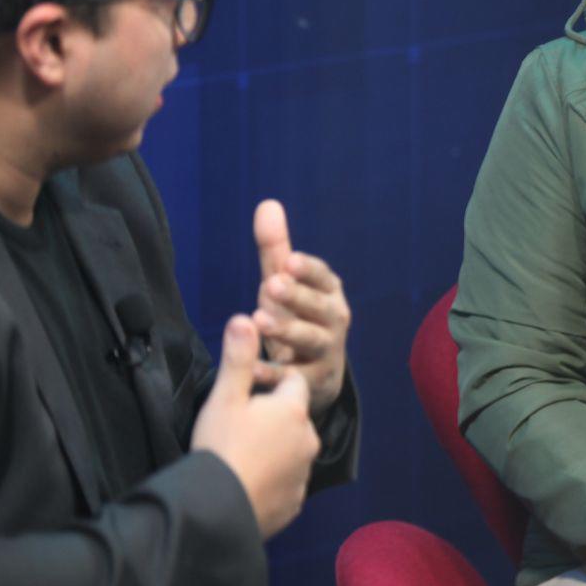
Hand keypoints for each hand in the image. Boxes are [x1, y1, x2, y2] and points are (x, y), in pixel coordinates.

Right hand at [190, 315, 319, 538]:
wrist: (216, 510)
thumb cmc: (220, 447)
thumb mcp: (225, 398)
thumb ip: (238, 358)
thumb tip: (244, 317)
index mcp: (293, 410)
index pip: (293, 382)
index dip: (271, 382)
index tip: (250, 391)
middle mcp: (308, 440)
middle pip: (294, 418)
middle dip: (273, 418)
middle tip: (239, 426)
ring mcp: (303, 474)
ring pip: (292, 451)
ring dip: (274, 450)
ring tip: (241, 455)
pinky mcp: (295, 503)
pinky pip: (286, 483)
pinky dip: (272, 481)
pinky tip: (247, 482)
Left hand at [252, 199, 350, 418]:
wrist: (314, 374)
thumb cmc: (296, 316)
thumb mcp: (285, 283)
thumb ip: (276, 248)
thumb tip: (267, 204)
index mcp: (329, 292)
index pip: (323, 278)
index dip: (309, 270)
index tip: (290, 261)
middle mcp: (335, 320)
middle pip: (320, 308)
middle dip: (298, 296)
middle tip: (272, 285)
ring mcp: (328, 352)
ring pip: (312, 341)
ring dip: (287, 331)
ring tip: (259, 320)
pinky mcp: (315, 382)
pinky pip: (293, 378)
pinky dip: (272, 374)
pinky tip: (249, 368)